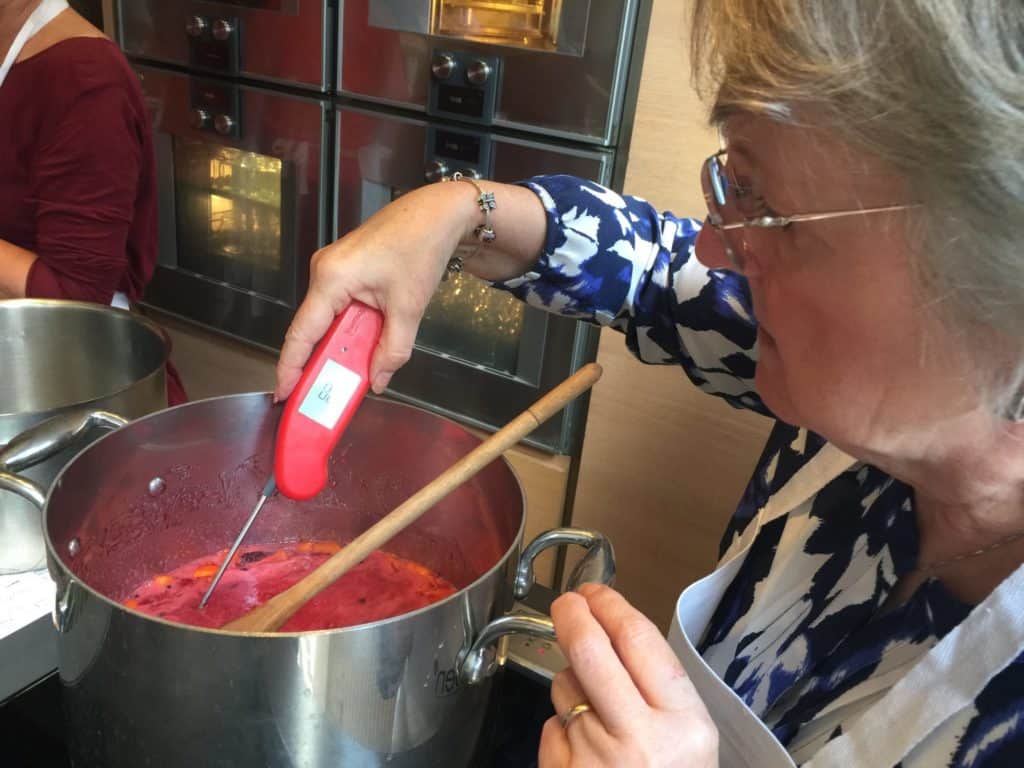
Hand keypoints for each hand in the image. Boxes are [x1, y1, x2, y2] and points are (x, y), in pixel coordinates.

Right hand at [275, 184, 466, 400]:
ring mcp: (331, 269)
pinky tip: (365, 344)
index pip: (302, 334)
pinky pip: (337, 308)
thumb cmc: (420, 246)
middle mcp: (323, 272)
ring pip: (327, 320)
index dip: (291, 368)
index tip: (285, 394)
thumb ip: (392, 350)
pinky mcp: (343, 270)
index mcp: (331, 278)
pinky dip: (350, 329)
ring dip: (341, 345)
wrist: (435, 214)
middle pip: (312, 329)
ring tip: (356, 370)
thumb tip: (377, 380)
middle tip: (327, 394)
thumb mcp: (408, 308)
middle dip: (322, 362)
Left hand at [540, 584, 717, 767]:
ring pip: (564, 686)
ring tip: (598, 713)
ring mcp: (593, 758)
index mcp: (682, 723)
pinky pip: (551, 725)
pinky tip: (585, 749)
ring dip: (571, 683)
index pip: (638, 640)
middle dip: (572, 614)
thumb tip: (610, 628)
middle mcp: (638, 739)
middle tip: (566, 601)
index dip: (610, 604)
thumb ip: (657, 686)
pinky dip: (562, 727)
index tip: (595, 591)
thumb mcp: (690, 736)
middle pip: (590, 650)